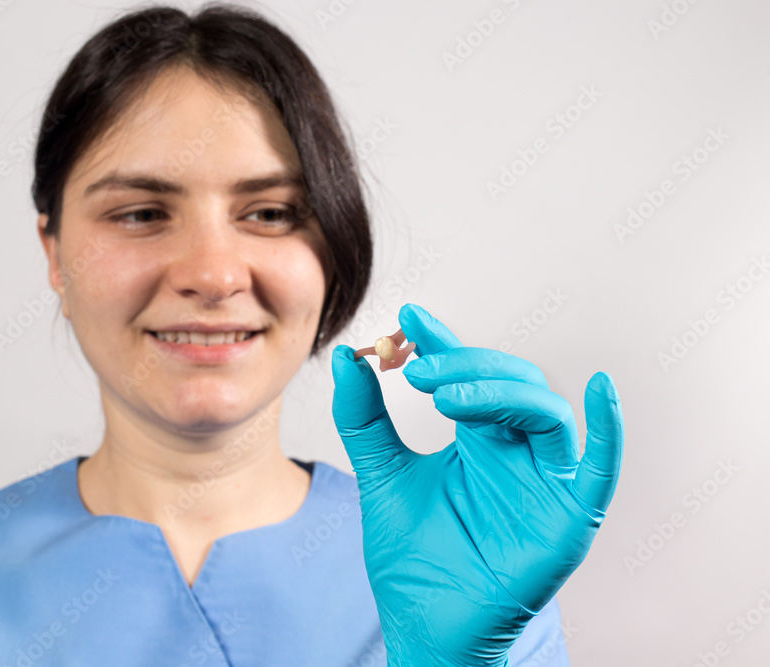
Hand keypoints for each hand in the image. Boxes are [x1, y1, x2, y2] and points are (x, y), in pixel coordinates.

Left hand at [331, 303, 623, 665]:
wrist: (425, 626)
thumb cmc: (414, 559)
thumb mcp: (382, 476)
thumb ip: (365, 420)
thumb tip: (347, 359)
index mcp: (478, 440)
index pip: (469, 377)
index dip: (444, 345)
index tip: (409, 321)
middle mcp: (517, 453)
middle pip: (510, 385)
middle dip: (465, 369)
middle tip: (417, 369)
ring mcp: (545, 481)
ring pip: (544, 412)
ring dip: (500, 392)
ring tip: (444, 396)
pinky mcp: (570, 516)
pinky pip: (600, 467)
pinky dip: (609, 429)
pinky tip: (601, 390)